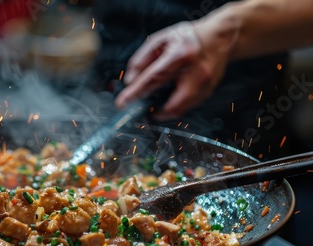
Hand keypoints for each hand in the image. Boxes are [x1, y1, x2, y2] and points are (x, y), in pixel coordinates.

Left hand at [115, 20, 233, 119]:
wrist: (219, 38)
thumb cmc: (187, 38)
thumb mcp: (160, 40)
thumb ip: (142, 59)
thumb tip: (130, 80)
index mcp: (182, 54)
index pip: (154, 78)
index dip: (136, 92)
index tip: (123, 102)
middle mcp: (197, 72)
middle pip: (172, 103)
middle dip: (152, 111)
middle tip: (139, 111)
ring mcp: (206, 85)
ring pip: (180, 109)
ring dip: (163, 112)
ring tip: (152, 107)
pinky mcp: (209, 92)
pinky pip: (187, 107)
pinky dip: (174, 107)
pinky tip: (166, 102)